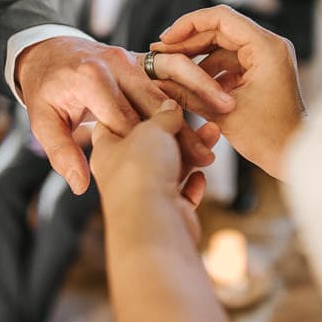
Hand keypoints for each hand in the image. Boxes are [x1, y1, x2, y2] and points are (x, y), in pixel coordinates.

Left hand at [16, 37, 233, 193]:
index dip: (148, 147)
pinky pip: (174, 67)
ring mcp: (131, 57)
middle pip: (155, 101)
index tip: (173, 172)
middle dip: (183, 130)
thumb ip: (62, 151)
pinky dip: (197, 81)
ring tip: (228, 111)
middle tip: (208, 155)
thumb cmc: (47, 91)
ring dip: (201, 93)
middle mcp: (115, 62)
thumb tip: (79, 185)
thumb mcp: (43, 120)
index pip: (126, 118)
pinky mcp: (143, 56)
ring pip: (172, 77)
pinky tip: (218, 97)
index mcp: (91, 79)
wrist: (49, 50)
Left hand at [90, 100, 216, 242]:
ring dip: (193, 151)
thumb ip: (163, 116)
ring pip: (171, 166)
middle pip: (150, 144)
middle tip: (197, 115)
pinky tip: (201, 176)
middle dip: (177, 129)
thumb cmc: (141, 172)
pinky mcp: (166, 213)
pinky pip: (182, 194)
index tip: (158, 95)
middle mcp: (122, 173)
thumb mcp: (152, 130)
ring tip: (215, 135)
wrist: (153, 226)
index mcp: (107, 150)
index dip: (135, 107)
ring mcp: (144, 194)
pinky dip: (193, 184)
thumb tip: (170, 107)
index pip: (116, 121)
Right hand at [151, 6, 305, 179]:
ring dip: (198, 55)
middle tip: (161, 51)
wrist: (294, 156)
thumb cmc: (269, 138)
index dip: (188, 24)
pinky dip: (211, 68)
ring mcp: (267, 57)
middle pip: (220, 28)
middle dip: (189, 40)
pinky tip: (191, 81)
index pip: (220, 17)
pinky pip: (232, 59)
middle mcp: (269, 46)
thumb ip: (189, 93)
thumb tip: (159, 81)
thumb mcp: (222, 113)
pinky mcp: (263, 69)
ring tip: (171, 67)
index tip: (166, 38)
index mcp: (265, 48)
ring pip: (223, 44)